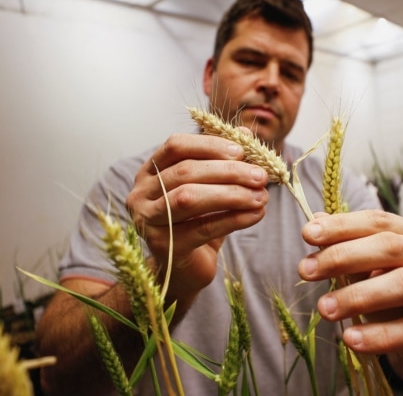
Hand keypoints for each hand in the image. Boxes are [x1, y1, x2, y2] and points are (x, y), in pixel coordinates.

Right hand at [126, 133, 268, 297]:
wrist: (186, 269)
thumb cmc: (197, 222)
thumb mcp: (210, 187)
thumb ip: (223, 160)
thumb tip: (246, 133)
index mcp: (150, 171)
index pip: (176, 146)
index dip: (210, 145)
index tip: (242, 152)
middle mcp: (141, 193)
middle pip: (185, 172)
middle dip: (228, 171)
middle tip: (261, 176)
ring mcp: (148, 220)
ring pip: (190, 198)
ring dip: (231, 194)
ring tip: (262, 196)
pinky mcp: (164, 246)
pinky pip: (203, 227)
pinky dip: (234, 218)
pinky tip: (256, 215)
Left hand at [297, 210, 402, 375]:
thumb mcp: (376, 275)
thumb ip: (351, 251)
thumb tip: (315, 222)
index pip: (380, 222)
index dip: (343, 226)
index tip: (307, 235)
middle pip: (392, 248)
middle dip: (344, 256)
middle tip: (305, 271)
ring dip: (359, 296)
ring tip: (324, 309)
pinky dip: (382, 336)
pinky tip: (351, 340)